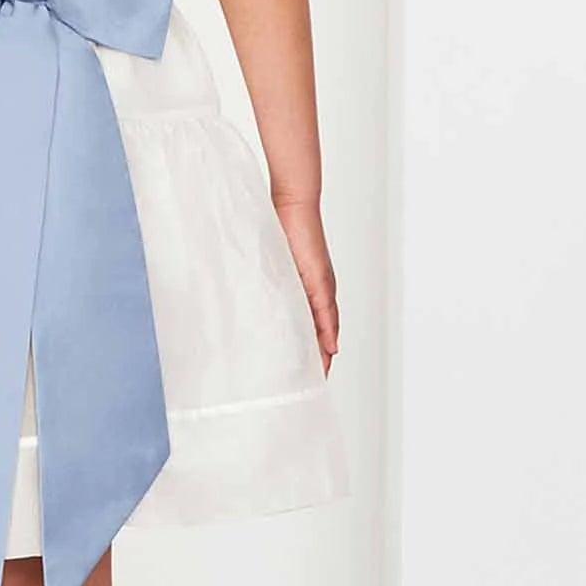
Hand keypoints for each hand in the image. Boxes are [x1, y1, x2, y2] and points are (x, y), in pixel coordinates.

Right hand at [272, 196, 338, 373]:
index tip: (306, 371)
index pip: (311, 324)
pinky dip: (327, 331)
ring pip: (327, 326)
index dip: (311, 348)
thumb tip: (256, 300)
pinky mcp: (320, 279)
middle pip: (323, 331)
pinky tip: (328, 347)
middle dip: (319, 356)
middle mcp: (319, 290)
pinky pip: (326, 311)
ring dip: (324, 350)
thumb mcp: (274, 263)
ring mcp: (322, 286)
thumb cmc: (283, 230)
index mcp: (306, 289)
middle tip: (314, 380)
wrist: (293, 205)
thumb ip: (271, 282)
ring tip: (320, 372)